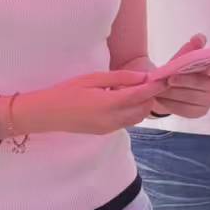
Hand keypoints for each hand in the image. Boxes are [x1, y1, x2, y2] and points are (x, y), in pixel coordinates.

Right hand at [18, 69, 164, 135]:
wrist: (46, 114)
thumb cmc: (66, 91)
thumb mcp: (92, 79)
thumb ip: (119, 78)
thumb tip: (143, 77)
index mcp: (109, 104)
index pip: (140, 96)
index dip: (155, 87)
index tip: (164, 78)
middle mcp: (112, 119)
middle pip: (143, 109)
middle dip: (150, 96)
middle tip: (147, 82)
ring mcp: (110, 128)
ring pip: (137, 118)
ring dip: (141, 105)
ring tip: (133, 90)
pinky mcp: (105, 132)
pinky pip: (127, 122)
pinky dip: (131, 111)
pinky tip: (121, 100)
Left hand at [151, 34, 209, 119]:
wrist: (166, 88)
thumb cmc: (178, 71)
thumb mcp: (182, 58)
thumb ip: (191, 49)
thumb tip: (199, 38)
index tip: (208, 69)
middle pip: (204, 86)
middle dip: (186, 82)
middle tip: (169, 79)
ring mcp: (208, 101)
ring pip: (192, 98)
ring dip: (175, 93)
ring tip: (160, 88)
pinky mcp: (199, 112)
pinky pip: (185, 109)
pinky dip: (171, 103)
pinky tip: (161, 98)